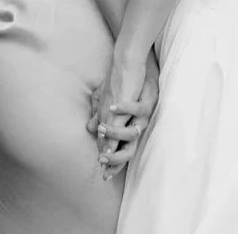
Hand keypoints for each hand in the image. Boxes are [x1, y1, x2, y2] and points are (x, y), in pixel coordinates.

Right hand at [95, 53, 158, 178]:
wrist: (136, 62)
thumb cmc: (124, 83)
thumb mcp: (108, 102)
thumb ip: (100, 116)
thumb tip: (90, 129)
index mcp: (129, 126)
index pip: (121, 151)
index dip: (113, 164)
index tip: (102, 174)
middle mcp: (138, 124)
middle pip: (130, 149)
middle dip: (115, 156)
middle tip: (102, 158)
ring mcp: (144, 114)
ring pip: (134, 132)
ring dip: (116, 133)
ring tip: (103, 129)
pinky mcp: (147, 100)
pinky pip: (138, 108)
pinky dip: (125, 109)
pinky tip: (112, 106)